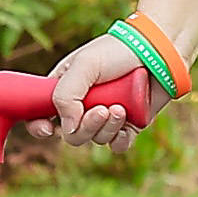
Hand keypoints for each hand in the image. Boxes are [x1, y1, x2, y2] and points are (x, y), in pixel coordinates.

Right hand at [44, 35, 154, 151]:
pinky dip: (120, 139)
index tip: (47, 129)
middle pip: (73, 134)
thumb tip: (65, 129)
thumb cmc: (118, 51)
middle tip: (103, 109)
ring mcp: (107, 116)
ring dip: (107, 127)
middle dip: (87, 126)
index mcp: (66, 88)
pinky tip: (126, 123)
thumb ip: (66, 95)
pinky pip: (118, 145)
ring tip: (121, 107)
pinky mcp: (129, 125)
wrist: (158, 52)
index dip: (39, 126)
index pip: (42, 114)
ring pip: (97, 139)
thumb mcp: (85, 64)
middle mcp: (84, 105)